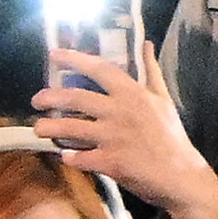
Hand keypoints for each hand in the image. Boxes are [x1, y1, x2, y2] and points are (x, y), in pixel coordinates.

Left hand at [26, 26, 217, 218]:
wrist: (181, 175)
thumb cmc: (171, 136)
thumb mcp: (163, 98)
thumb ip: (151, 70)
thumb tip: (146, 43)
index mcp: (132, 93)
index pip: (99, 69)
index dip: (74, 59)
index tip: (53, 54)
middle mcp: (119, 111)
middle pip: (75, 98)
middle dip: (50, 97)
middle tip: (36, 100)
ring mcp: (113, 137)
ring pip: (71, 128)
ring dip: (50, 128)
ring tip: (38, 129)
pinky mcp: (110, 162)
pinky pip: (80, 158)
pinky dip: (69, 157)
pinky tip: (64, 156)